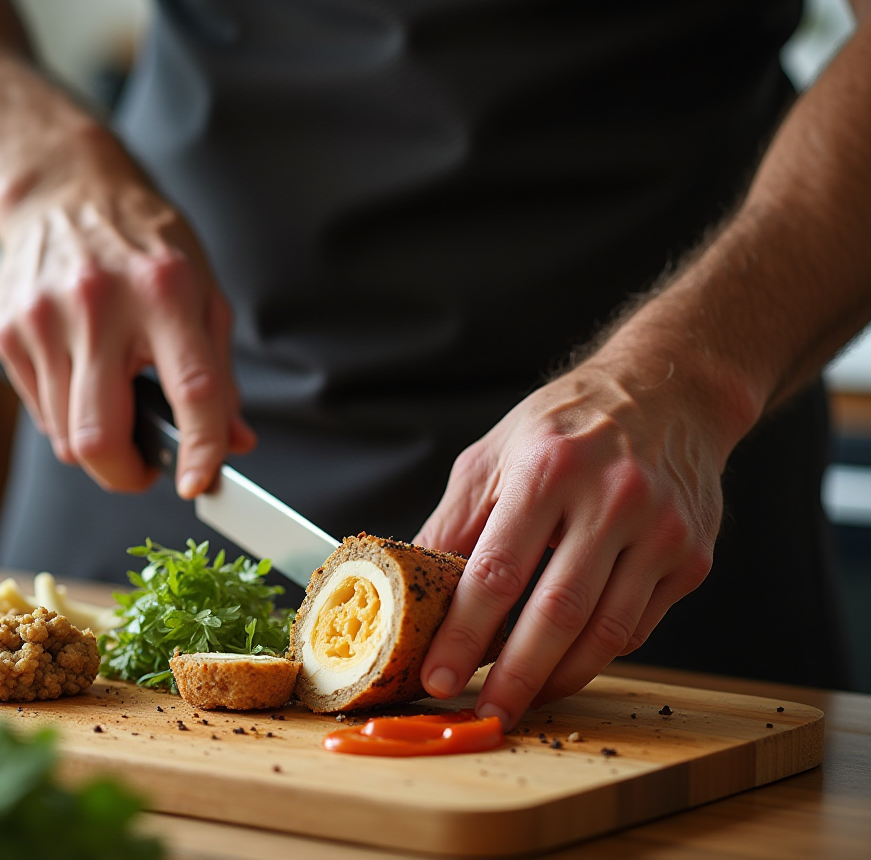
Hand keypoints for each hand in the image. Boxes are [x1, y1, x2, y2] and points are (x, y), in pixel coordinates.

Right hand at [0, 127, 253, 495]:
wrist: (64, 192)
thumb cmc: (145, 244)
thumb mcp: (203, 292)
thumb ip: (220, 372)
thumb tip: (235, 440)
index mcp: (164, 293)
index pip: (189, 390)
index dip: (200, 448)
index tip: (201, 483)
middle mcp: (99, 307)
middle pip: (100, 436)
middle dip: (126, 473)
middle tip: (146, 466)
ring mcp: (45, 321)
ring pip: (66, 436)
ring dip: (98, 445)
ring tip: (117, 407)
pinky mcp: (8, 332)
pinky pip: (40, 412)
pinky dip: (67, 418)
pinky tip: (84, 381)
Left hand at [414, 355, 726, 728]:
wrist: (668, 392)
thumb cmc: (569, 423)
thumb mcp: (496, 453)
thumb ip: (455, 521)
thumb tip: (414, 584)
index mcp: (549, 469)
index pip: (498, 572)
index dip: (464, 634)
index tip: (438, 676)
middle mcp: (612, 499)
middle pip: (557, 614)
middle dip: (513, 677)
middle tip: (482, 714)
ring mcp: (661, 531)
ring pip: (606, 634)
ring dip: (557, 678)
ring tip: (521, 698)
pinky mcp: (692, 557)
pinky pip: (637, 626)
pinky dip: (596, 653)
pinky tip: (566, 658)